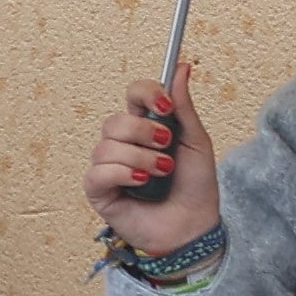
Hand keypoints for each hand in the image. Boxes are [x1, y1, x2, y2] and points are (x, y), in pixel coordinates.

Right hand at [87, 66, 217, 246]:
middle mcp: (123, 144)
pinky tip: (141, 183)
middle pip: (116, 120)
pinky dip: (123, 173)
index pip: (133, 94)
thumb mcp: (196, 141)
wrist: (194, 227)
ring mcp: (109, 167)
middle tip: (166, 147)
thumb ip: (184, 107)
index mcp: (146, 127)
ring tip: (162, 173)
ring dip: (141, 158)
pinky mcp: (99, 191)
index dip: (146, 93)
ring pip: (107, 145)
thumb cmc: (195, 188)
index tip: (165, 104)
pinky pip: (99, 171)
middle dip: (144, 132)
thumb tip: (182, 68)